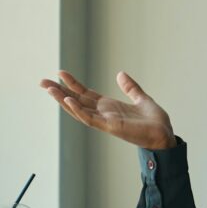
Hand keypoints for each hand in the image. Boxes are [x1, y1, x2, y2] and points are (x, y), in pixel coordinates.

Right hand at [40, 71, 175, 149]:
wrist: (164, 134)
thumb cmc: (154, 121)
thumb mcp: (141, 98)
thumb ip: (130, 87)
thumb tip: (120, 73)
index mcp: (109, 107)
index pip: (85, 94)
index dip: (72, 84)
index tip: (60, 73)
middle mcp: (103, 114)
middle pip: (76, 101)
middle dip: (59, 92)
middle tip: (42, 82)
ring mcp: (105, 121)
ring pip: (78, 110)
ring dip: (63, 100)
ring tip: (49, 89)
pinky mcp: (110, 127)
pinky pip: (90, 119)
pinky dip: (79, 110)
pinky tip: (69, 100)